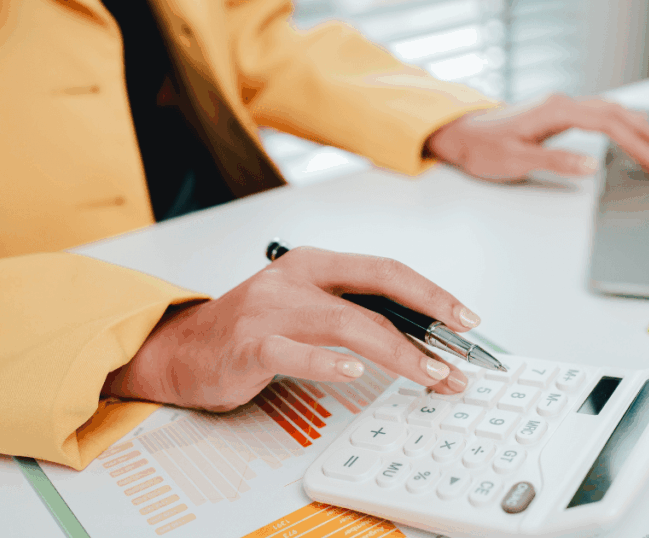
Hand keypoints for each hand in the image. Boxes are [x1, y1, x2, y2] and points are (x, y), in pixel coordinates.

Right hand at [101, 248, 477, 411]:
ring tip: (430, 373)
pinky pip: (292, 351)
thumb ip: (357, 315)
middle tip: (461, 349)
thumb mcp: (310, 309)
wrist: (182, 350)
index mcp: (317, 265)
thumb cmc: (254, 331)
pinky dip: (325, 361)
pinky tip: (353, 370)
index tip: (466, 319)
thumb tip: (424, 338)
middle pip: (376, 291)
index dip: (431, 293)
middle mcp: (296, 279)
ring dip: (397, 352)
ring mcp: (271, 309)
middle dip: (428, 318)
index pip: (387, 271)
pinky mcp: (248, 344)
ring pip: (346, 323)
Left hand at [426, 93, 648, 181]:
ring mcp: (558, 106)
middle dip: (643, 136)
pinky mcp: (555, 113)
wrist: (461, 135)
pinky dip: (617, 120)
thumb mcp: (518, 161)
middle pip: (614, 115)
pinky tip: (627, 124)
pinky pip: (595, 112)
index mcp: (556, 111)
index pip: (609, 126)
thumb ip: (557, 162)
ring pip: (607, 110)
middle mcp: (560, 102)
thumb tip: (593, 166)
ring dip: (634, 124)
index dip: (636, 145)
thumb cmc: (484, 150)